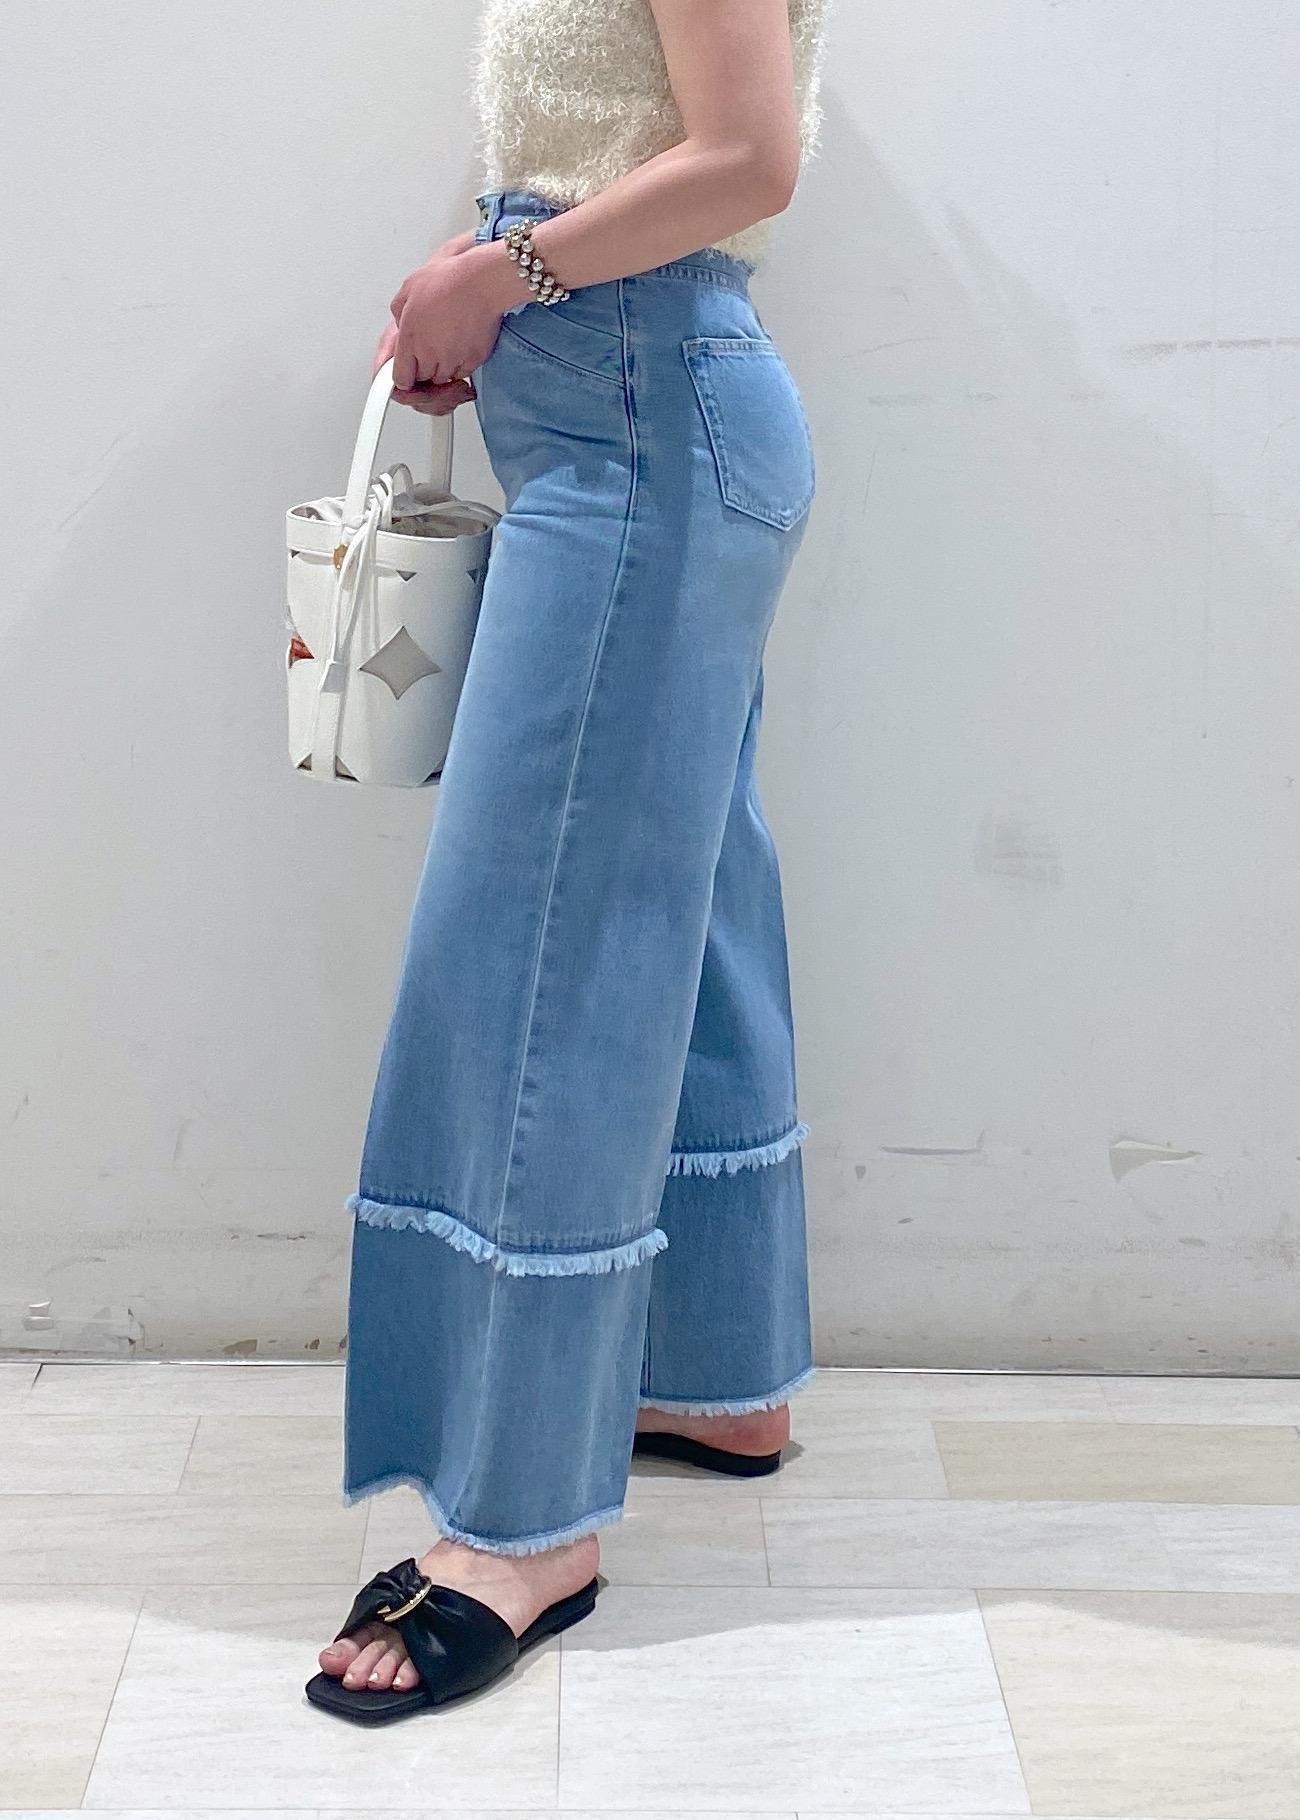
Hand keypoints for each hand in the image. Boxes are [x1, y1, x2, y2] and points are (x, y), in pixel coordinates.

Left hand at [380, 232, 521, 414]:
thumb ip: (399, 314)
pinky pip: (462, 374)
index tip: (406, 374)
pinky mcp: (472, 361)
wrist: (480, 281)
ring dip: (442, 369)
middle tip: (428, 353)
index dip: (403, 378)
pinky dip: (460, 366)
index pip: (400, 379)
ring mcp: (452, 360)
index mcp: (410, 340)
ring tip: (445, 345)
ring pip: (443, 380)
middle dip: (423, 371)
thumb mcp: (408, 290)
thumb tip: (402, 325)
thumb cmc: (448, 280)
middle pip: (422, 381)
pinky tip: (459, 345)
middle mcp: (430, 354)